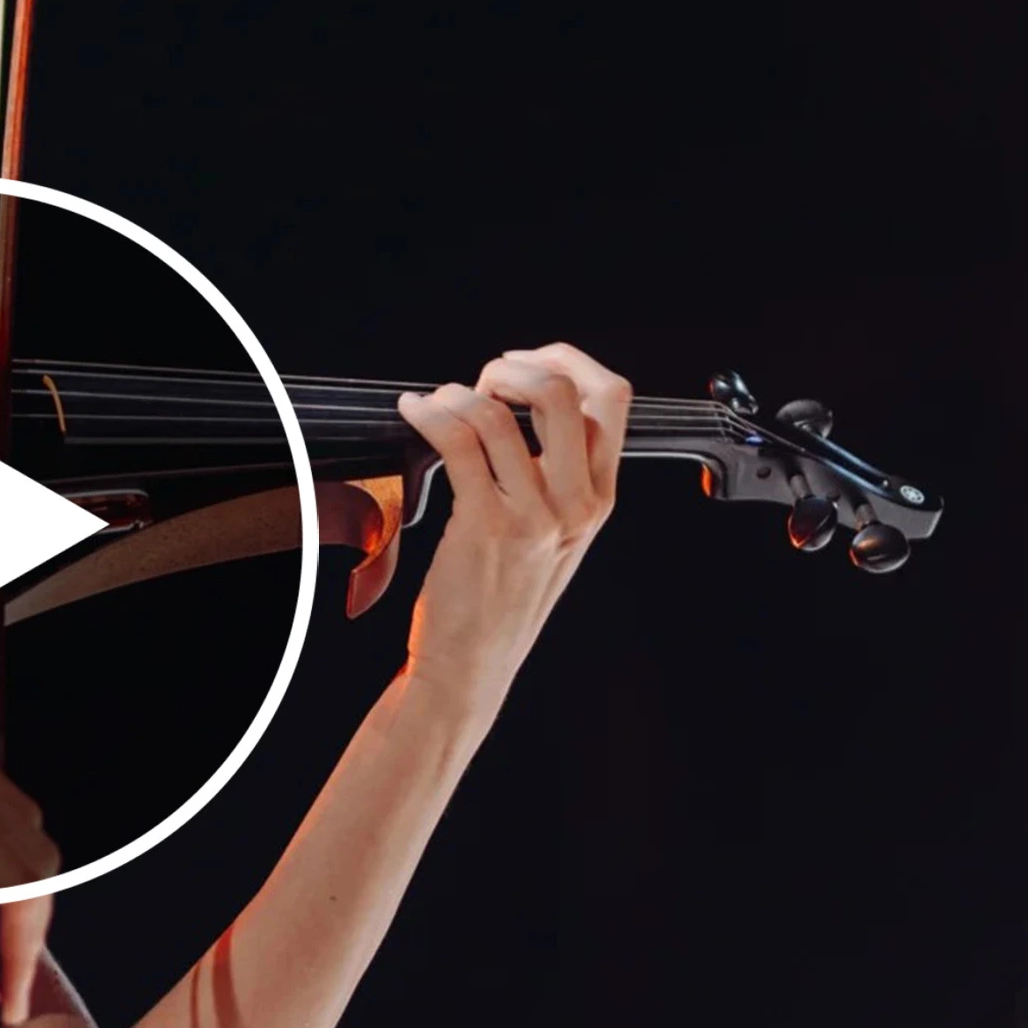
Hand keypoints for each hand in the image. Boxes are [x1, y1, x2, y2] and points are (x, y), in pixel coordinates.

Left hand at [395, 342, 629, 705]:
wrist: (474, 665)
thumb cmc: (502, 600)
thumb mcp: (554, 537)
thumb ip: (554, 478)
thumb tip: (521, 408)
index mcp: (599, 498)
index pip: (612, 398)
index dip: (566, 362)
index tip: (524, 364)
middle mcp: (577, 503)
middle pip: (563, 392)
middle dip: (512, 368)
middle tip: (480, 383)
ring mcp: (534, 515)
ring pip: (500, 413)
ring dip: (457, 394)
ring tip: (435, 403)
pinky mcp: (485, 524)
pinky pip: (458, 441)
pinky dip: (429, 414)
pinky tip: (414, 413)